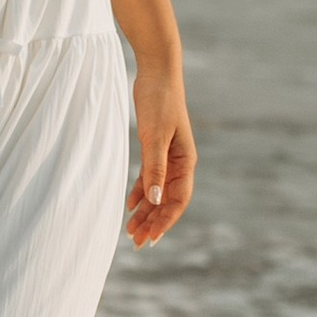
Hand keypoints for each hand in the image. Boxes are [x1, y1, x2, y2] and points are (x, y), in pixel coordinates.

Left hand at [126, 69, 194, 249]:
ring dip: (146, 212)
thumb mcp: (155, 136)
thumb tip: (154, 201)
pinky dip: (140, 192)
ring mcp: (168, 156)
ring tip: (131, 230)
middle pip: (167, 200)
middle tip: (137, 243)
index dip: (165, 220)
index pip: (178, 200)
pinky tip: (130, 205)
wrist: (157, 72)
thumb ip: (154, 169)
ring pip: (157, 192)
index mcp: (186, 161)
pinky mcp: (155, 148)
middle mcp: (180, 163)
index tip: (151, 238)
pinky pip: (149, 178)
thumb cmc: (159, 101)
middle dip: (154, 222)